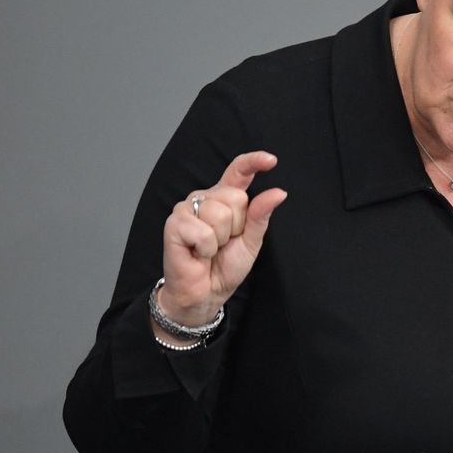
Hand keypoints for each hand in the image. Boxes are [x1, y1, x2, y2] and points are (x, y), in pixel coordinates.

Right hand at [158, 151, 286, 327]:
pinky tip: (197, 253)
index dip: (254, 161)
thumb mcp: (251, 241)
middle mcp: (205, 197)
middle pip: (236, 198)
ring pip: (220, 214)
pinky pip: (203, 231)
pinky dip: (206, 248)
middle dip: (237, 227)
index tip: (272, 160)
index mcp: (225, 198)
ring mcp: (187, 208)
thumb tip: (278, 192)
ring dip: (220, 239)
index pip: (238, 171)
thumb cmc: (225, 266)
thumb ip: (261, 215)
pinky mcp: (174, 223)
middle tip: (223, 243)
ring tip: (209, 248)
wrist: (205, 292)